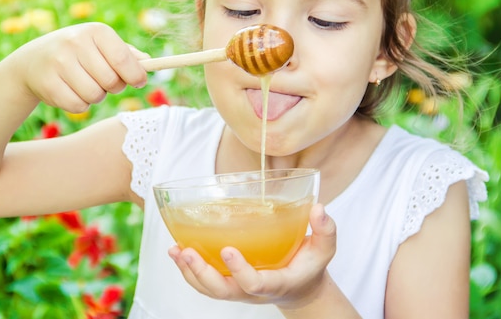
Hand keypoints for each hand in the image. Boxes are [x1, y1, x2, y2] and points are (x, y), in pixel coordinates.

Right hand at [7, 22, 148, 112]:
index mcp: (96, 31)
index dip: (136, 76)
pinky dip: (80, 104)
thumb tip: (149, 63)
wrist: (34, 61)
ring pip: (96, 96)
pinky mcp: (48, 84)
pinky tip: (71, 91)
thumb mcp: (101, 46)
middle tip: (105, 82)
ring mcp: (59, 63)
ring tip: (86, 84)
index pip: (124, 60)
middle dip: (114, 87)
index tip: (139, 82)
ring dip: (97, 96)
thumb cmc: (79, 53)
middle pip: (112, 81)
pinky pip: (79, 106)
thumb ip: (126, 54)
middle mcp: (76, 43)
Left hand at [168, 203, 336, 308]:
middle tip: (187, 252)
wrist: (301, 285)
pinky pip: (205, 284)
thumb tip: (319, 208)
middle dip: (203, 274)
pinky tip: (176, 251)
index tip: (228, 249)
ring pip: (210, 290)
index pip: (256, 284)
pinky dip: (188, 271)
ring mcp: (239, 289)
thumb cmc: (310, 265)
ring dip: (190, 272)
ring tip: (176, 250)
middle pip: (223, 291)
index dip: (240, 271)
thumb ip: (325, 229)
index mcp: (277, 282)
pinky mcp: (229, 283)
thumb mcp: (324, 249)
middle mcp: (253, 291)